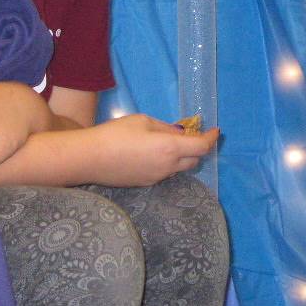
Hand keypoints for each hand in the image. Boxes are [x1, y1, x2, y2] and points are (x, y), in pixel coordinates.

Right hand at [86, 113, 219, 186]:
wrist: (89, 158)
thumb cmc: (115, 134)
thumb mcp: (143, 121)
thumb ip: (165, 128)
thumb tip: (179, 134)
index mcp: (170, 148)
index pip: (202, 147)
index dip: (211, 138)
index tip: (215, 131)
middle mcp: (168, 167)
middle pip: (194, 160)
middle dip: (198, 148)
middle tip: (191, 135)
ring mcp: (157, 178)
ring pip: (179, 168)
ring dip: (181, 157)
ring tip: (168, 143)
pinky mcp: (145, 184)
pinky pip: (164, 173)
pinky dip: (167, 163)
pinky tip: (152, 154)